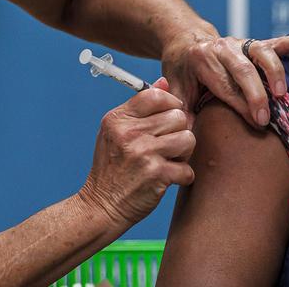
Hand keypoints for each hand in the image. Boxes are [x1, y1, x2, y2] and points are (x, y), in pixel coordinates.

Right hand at [79, 77, 195, 227]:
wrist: (100, 206)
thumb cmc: (111, 167)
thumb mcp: (115, 132)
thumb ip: (140, 107)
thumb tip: (164, 81)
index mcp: (118, 119)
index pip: (156, 95)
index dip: (170, 104)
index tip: (169, 117)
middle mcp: (130, 133)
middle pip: (178, 116)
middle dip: (178, 131)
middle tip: (167, 146)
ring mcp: (144, 153)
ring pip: (188, 139)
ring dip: (183, 153)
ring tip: (170, 160)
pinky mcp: (157, 175)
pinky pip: (187, 168)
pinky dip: (182, 176)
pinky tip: (169, 178)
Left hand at [161, 30, 288, 128]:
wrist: (184, 41)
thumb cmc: (181, 70)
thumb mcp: (174, 89)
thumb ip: (181, 112)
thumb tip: (186, 136)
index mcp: (202, 60)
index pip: (225, 84)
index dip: (240, 104)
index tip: (255, 123)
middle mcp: (222, 48)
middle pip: (243, 70)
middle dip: (257, 94)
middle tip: (266, 118)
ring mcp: (240, 43)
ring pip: (261, 52)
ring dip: (275, 72)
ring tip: (283, 93)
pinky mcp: (253, 43)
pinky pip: (277, 40)